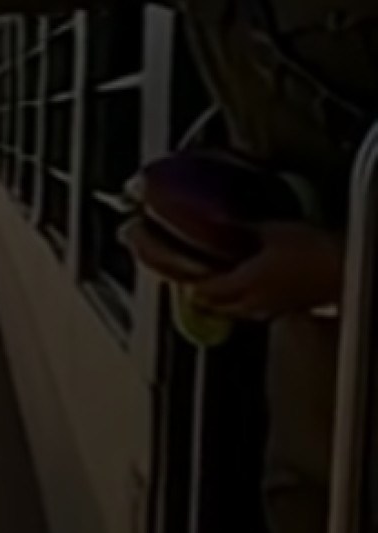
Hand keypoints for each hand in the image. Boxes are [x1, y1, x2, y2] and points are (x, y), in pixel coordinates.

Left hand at [189, 222, 342, 319]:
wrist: (348, 269)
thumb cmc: (315, 251)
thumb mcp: (273, 231)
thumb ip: (243, 228)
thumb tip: (221, 221)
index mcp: (244, 283)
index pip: (207, 291)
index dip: (193, 284)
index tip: (183, 275)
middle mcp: (254, 302)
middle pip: (218, 307)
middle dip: (204, 296)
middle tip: (196, 284)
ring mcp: (273, 308)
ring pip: (238, 311)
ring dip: (226, 301)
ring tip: (221, 287)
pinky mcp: (290, 308)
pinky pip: (259, 310)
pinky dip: (249, 301)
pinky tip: (254, 289)